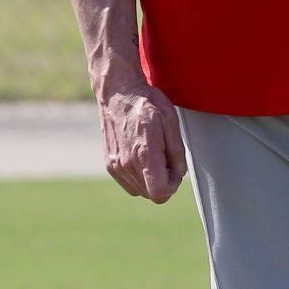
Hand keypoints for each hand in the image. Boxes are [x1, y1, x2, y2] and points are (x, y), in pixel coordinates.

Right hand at [98, 84, 187, 202]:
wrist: (118, 93)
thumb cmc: (147, 103)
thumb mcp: (170, 121)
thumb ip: (177, 151)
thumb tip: (179, 173)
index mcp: (144, 153)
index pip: (160, 191)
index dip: (173, 184)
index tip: (175, 168)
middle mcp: (126, 163)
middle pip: (152, 195)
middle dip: (164, 183)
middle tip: (166, 160)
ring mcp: (116, 165)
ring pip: (140, 192)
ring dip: (151, 181)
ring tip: (154, 156)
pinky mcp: (109, 164)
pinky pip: (129, 184)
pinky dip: (139, 177)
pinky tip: (142, 156)